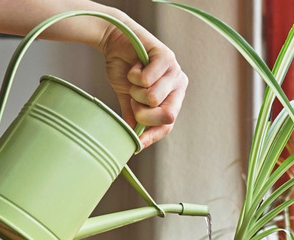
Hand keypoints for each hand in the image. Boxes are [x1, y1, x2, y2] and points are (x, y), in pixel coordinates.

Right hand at [98, 20, 187, 147]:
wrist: (113, 41)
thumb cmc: (124, 68)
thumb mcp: (129, 98)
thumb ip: (134, 117)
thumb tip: (134, 142)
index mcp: (174, 97)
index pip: (168, 124)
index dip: (153, 135)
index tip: (137, 143)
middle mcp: (179, 84)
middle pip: (164, 115)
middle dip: (141, 111)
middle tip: (133, 97)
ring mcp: (175, 70)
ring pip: (153, 98)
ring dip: (135, 91)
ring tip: (134, 78)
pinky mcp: (166, 56)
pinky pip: (147, 80)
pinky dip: (133, 75)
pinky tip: (134, 66)